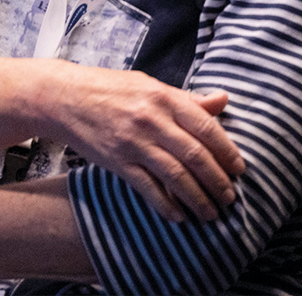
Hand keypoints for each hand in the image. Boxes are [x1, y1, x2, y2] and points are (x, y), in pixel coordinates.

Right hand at [39, 65, 243, 222]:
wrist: (62, 96)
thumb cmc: (108, 89)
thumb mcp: (148, 85)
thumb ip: (186, 98)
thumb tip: (223, 100)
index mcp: (163, 97)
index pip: (206, 127)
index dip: (227, 152)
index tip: (239, 170)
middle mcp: (150, 119)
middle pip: (196, 156)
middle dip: (218, 181)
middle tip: (229, 198)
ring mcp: (133, 142)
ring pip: (176, 176)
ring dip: (198, 199)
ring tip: (211, 213)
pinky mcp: (117, 160)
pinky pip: (148, 188)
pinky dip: (167, 205)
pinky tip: (179, 215)